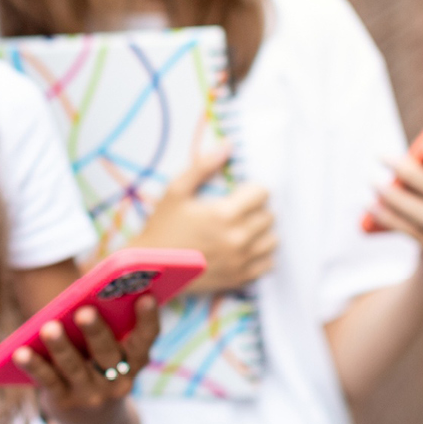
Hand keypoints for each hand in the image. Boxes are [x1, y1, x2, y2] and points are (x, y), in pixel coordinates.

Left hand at [3, 297, 158, 423]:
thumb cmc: (101, 371)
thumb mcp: (111, 357)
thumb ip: (105, 331)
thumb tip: (82, 296)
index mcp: (134, 361)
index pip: (146, 339)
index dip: (148, 319)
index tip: (147, 297)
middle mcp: (117, 381)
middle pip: (106, 353)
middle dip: (95, 331)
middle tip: (84, 311)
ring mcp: (90, 395)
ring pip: (74, 367)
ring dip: (61, 347)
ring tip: (49, 327)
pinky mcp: (64, 403)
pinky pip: (48, 381)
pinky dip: (34, 365)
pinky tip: (20, 352)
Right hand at [131, 145, 273, 294]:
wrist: (150, 268)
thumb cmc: (161, 227)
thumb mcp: (176, 191)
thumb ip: (203, 166)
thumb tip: (228, 145)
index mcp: (225, 213)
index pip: (262, 193)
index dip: (252, 190)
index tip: (239, 194)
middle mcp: (238, 238)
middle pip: (269, 216)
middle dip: (257, 210)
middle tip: (238, 211)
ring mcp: (241, 261)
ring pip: (272, 240)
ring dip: (262, 232)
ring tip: (243, 230)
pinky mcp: (240, 279)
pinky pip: (267, 264)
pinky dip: (261, 255)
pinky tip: (245, 250)